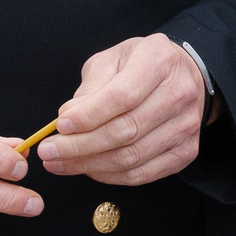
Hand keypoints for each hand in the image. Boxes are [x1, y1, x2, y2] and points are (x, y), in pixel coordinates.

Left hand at [35, 34, 205, 185]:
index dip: (89, 116)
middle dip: (80, 146)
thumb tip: (68, 119)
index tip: (60, 126)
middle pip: (126, 131)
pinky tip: (88, 168)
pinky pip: (141, 175)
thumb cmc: (140, 66)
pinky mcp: (186, 152)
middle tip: (49, 151)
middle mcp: (179, 93)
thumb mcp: (111, 59)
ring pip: (131, 157)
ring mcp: (186, 126)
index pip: (123, 96)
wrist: (183, 77)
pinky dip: (109, 176)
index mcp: (159, 61)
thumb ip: (90, 88)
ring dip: (89, 164)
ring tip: (60, 163)